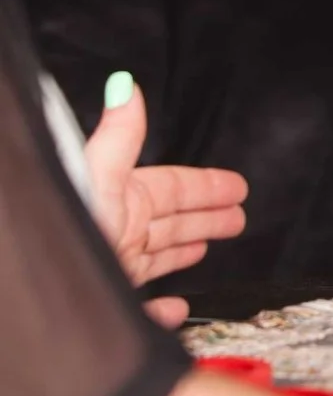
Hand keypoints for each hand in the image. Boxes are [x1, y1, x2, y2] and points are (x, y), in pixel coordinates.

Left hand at [83, 72, 247, 325]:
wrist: (31, 294)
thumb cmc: (66, 235)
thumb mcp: (97, 179)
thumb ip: (118, 138)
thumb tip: (124, 86)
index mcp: (122, 200)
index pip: (176, 188)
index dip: (209, 185)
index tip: (237, 186)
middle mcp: (118, 231)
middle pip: (172, 221)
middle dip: (207, 215)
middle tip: (238, 216)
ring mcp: (113, 266)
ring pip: (159, 256)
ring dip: (186, 250)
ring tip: (210, 246)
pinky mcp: (108, 301)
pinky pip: (144, 309)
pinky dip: (165, 309)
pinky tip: (178, 308)